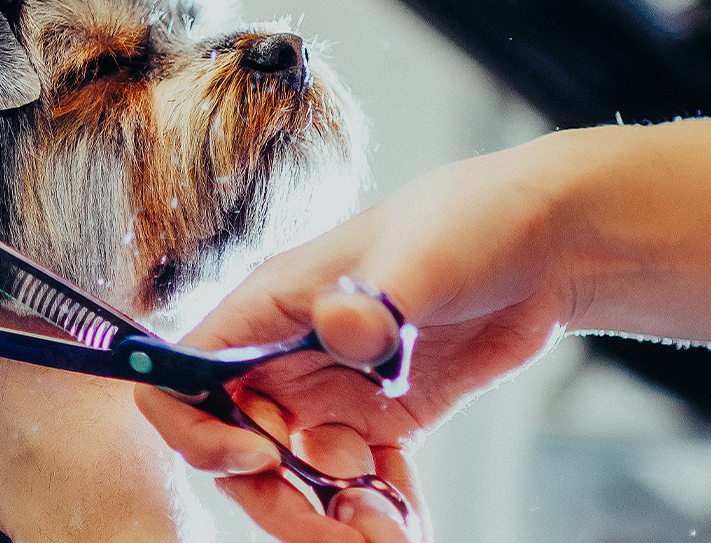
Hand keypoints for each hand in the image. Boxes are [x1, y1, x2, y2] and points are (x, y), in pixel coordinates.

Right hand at [137, 120, 710, 541]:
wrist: (547, 246)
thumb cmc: (469, 223)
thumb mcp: (423, 255)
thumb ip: (375, 299)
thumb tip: (342, 329)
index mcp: (269, 310)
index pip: (187, 377)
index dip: (200, 430)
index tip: (262, 456)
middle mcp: (287, 358)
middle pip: (238, 449)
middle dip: (279, 501)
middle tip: (342, 533)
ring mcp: (333, 394)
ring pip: (297, 480)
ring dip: (332, 522)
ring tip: (392, 532)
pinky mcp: (381, 420)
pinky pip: (356, 486)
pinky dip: (378, 514)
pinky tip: (413, 518)